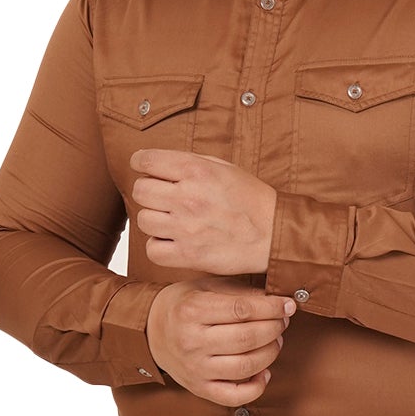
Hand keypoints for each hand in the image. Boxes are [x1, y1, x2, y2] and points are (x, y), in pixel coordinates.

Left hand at [129, 149, 276, 275]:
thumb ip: (190, 163)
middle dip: (149, 192)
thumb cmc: (251, 199)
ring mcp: (186, 228)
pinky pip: (152, 250)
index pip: (146, 160)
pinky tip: (172, 241)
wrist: (274, 233)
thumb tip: (159, 164)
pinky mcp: (188, 255)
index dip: (141, 163)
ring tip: (171, 221)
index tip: (145, 168)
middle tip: (163, 197)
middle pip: (140, 191)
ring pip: (143, 220)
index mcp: (195, 171)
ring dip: (154, 220)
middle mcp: (187, 197)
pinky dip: (159, 246)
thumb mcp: (224, 168)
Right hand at [146, 279, 296, 406]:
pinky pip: (235, 396)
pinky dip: (257, 386)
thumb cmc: (184, 305)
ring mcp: (195, 368)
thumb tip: (278, 300)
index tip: (288, 305)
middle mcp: (192, 341)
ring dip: (271, 353)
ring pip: (246, 366)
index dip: (272, 308)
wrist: (150, 331)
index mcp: (192, 310)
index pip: (243, 310)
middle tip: (282, 322)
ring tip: (275, 341)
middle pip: (248, 338)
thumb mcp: (206, 288)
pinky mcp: (199, 388)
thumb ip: (240, 292)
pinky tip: (264, 372)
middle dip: (275, 329)